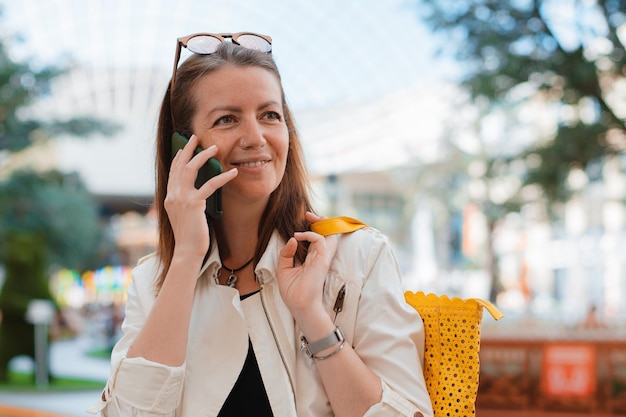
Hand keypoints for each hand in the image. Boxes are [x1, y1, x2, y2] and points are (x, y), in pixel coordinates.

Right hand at [164, 135, 236, 260]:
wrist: (187, 251)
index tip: (184, 147)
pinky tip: (232, 172)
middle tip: (196, 137)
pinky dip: (222, 177)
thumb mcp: (184, 215)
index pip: (172, 171)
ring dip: (203, 155)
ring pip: (191, 169)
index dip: (179, 157)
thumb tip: (196, 192)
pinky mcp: (194, 204)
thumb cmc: (189, 236)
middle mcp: (173, 195)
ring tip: (215, 148)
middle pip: (179, 165)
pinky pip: (209, 185)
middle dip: (188, 148)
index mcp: (169, 197)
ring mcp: (182, 198)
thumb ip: (186, 202)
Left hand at [277, 212, 338, 321]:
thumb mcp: (284, 270)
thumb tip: (292, 240)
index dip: (313, 228)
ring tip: (308, 217)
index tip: (303, 220)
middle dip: (320, 221)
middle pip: (327, 233)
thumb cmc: (293, 293)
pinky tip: (299, 236)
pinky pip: (320, 241)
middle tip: (308, 214)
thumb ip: (286, 255)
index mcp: (312, 260)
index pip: (317, 239)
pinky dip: (311, 235)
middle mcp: (319, 257)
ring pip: (330, 234)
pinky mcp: (322, 261)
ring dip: (320, 223)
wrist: (300, 306)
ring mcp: (322, 259)